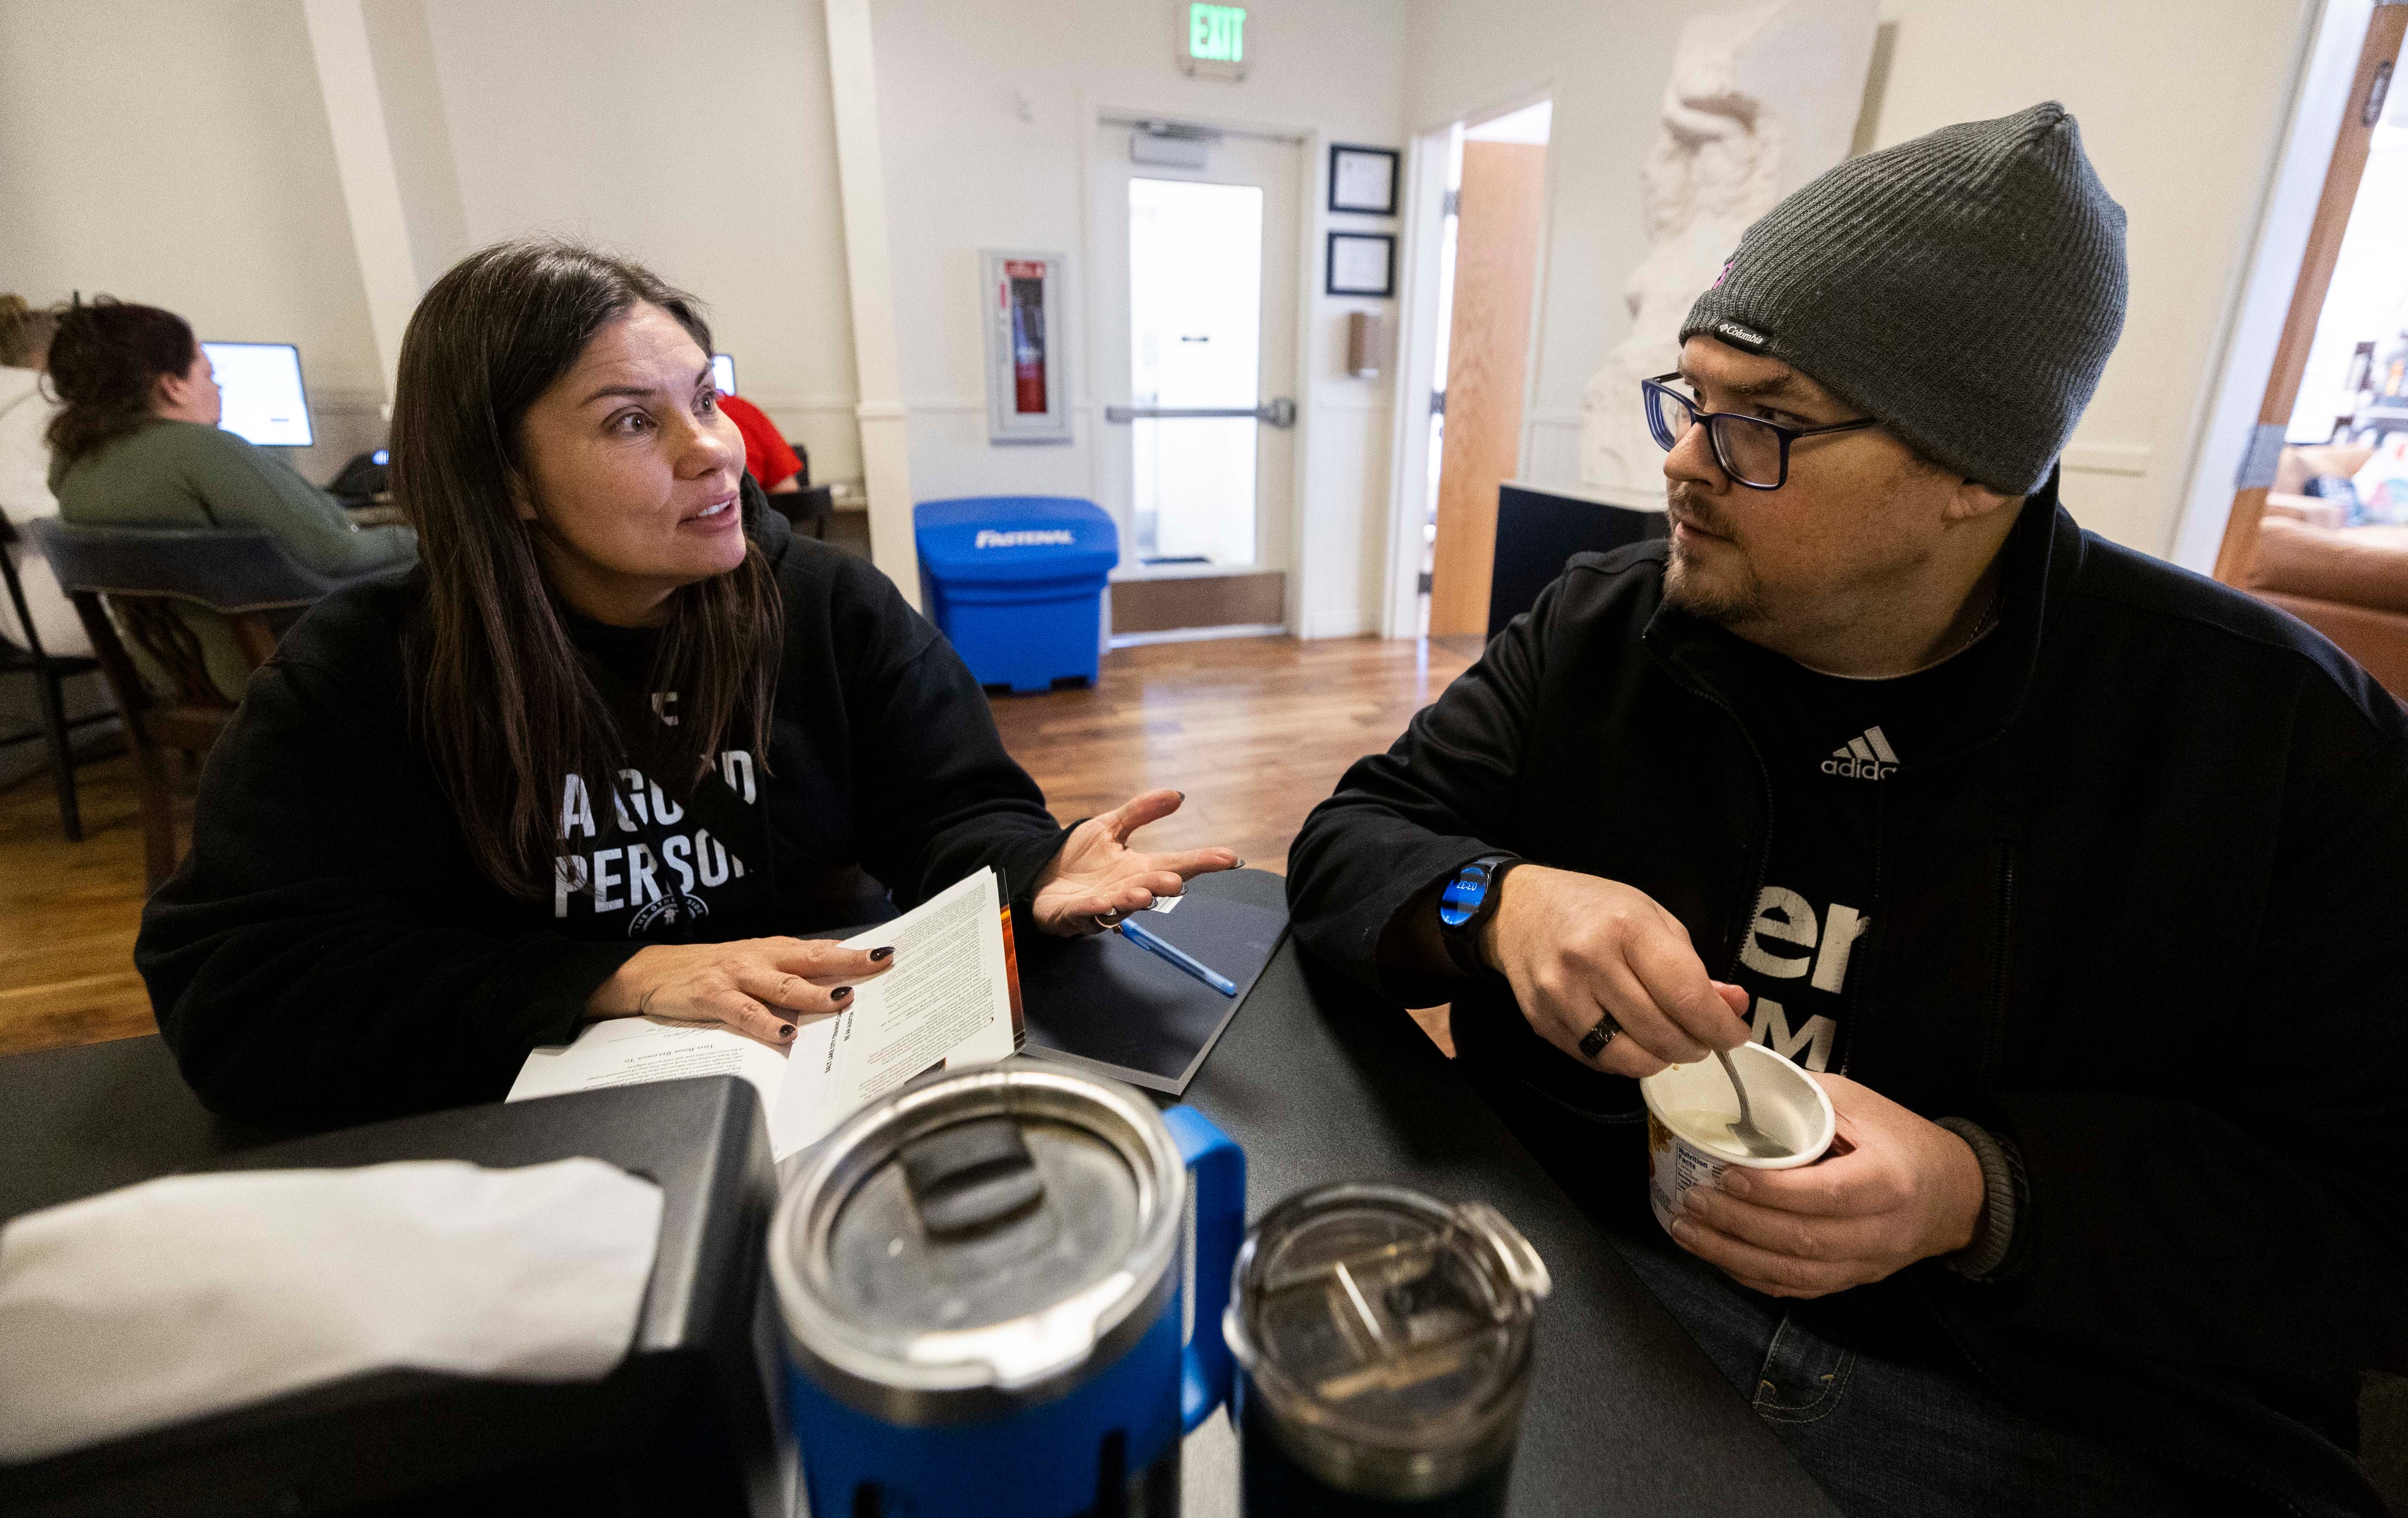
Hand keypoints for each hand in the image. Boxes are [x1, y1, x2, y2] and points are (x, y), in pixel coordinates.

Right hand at [585, 937, 895, 1046]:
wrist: (655, 973)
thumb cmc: (714, 972)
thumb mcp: (756, 965)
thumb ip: (792, 973)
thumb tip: (839, 983)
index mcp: (775, 951)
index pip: (822, 950)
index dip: (856, 952)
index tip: (890, 954)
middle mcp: (761, 960)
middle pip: (811, 960)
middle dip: (848, 962)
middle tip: (880, 965)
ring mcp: (737, 977)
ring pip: (782, 986)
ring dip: (813, 994)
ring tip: (841, 1001)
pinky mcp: (713, 998)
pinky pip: (744, 1012)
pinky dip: (766, 1023)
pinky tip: (784, 1032)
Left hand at [1031, 789, 1239, 935]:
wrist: (1039, 873)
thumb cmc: (1077, 856)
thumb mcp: (1108, 826)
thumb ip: (1141, 812)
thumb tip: (1178, 795)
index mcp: (1137, 869)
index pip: (1175, 864)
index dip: (1202, 861)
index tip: (1229, 858)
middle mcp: (1125, 889)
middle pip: (1151, 887)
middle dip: (1164, 885)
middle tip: (1177, 881)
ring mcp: (1101, 905)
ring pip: (1121, 904)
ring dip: (1133, 900)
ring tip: (1144, 894)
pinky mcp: (1072, 914)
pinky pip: (1085, 912)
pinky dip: (1093, 908)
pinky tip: (1100, 902)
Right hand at [1476, 864, 1751, 1076]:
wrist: (1518, 909)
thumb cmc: (1595, 909)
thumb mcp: (1653, 919)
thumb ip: (1694, 967)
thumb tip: (1733, 1007)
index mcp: (1626, 928)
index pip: (1686, 995)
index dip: (1719, 1026)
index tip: (1735, 1035)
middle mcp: (1589, 962)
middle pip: (1661, 1033)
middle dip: (1696, 1046)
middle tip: (1702, 1038)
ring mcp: (1560, 996)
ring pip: (1629, 1058)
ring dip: (1661, 1059)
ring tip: (1669, 1042)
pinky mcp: (1543, 1021)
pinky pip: (1597, 1061)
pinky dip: (1625, 1060)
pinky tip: (1632, 1040)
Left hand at [1668, 1073, 1985, 1296]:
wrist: (1955, 1194)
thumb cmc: (1902, 1141)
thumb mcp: (1862, 1104)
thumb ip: (1805, 1099)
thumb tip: (1739, 1091)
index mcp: (1889, 1180)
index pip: (1826, 1194)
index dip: (1771, 1191)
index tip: (1725, 1175)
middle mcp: (1881, 1231)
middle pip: (1803, 1240)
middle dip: (1737, 1225)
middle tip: (1690, 1203)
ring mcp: (1868, 1263)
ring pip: (1795, 1274)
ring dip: (1733, 1256)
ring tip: (1688, 1232)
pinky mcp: (1854, 1280)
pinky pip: (1799, 1289)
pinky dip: (1753, 1277)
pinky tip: (1718, 1257)